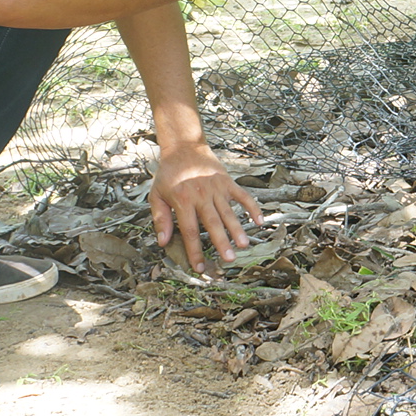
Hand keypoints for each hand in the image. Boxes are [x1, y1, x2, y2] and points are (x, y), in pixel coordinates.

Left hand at [150, 142, 264, 273]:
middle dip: (221, 242)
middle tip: (229, 259)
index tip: (201, 268)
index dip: (195, 251)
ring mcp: (216, 188)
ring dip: (237, 229)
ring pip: (229, 212)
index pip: (191, 231)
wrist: (184, 147)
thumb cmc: (169, 174)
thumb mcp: (156, 195)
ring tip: (244, 244)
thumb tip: (163, 243)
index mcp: (183, 201)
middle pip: (213, 223)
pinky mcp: (228, 182)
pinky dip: (252, 208)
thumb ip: (160, 219)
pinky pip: (243, 196)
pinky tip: (259, 221)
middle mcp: (201, 195)